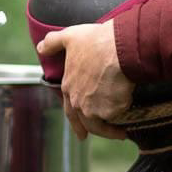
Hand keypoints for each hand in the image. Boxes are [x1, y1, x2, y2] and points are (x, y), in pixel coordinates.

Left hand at [36, 21, 132, 140]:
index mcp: (68, 87)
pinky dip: (125, 110)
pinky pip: (120, 113)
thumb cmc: (95, 41)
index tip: (82, 133)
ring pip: (106, 121)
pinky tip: (131, 105)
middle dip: (100, 131)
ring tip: (124, 129)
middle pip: (89, 123)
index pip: (70, 112)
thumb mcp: (70, 37)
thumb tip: (40, 48)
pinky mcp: (111, 110)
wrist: (117, 48)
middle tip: (111, 135)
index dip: (76, 124)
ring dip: (114, 127)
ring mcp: (94, 108)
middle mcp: (78, 101)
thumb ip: (53, 42)